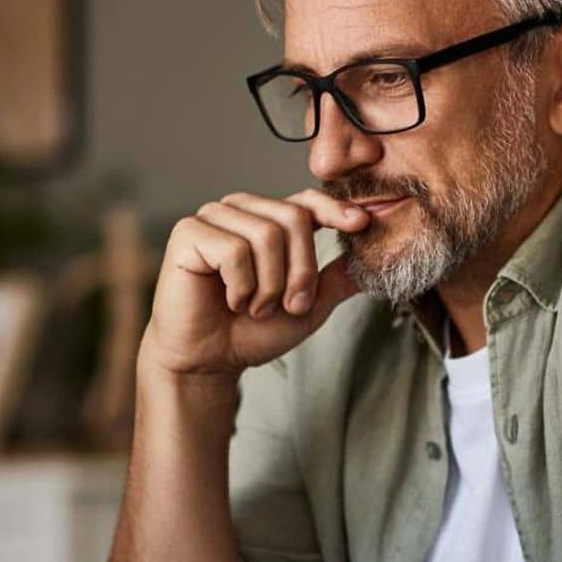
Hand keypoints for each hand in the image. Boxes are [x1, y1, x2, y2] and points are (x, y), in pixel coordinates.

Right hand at [143, 189, 368, 378]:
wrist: (210, 360)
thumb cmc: (252, 331)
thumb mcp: (308, 305)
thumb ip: (336, 279)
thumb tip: (373, 260)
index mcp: (267, 219)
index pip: (306, 201)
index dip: (335, 209)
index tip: (361, 225)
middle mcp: (241, 210)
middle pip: (293, 218)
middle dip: (301, 272)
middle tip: (288, 306)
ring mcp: (212, 217)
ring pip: (266, 235)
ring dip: (269, 286)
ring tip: (255, 307)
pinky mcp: (188, 233)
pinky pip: (234, 251)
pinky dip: (241, 286)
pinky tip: (231, 301)